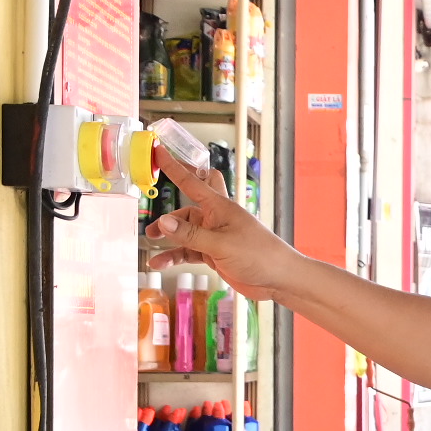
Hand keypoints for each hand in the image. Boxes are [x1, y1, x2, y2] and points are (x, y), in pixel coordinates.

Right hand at [144, 148, 299, 300]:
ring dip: (168, 237)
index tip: (159, 151)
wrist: (280, 279)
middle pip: (187, 207)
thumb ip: (190, 235)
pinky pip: (188, 251)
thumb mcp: (221, 244)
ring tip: (150, 240)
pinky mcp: (215, 253)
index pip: (193, 182)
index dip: (175, 167)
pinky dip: (174, 255)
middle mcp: (216, 219)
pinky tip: (160, 262)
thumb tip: (163, 222)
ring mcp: (215, 236)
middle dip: (169, 208)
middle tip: (152, 208)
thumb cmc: (259, 255)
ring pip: (184, 232)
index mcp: (220, 207)